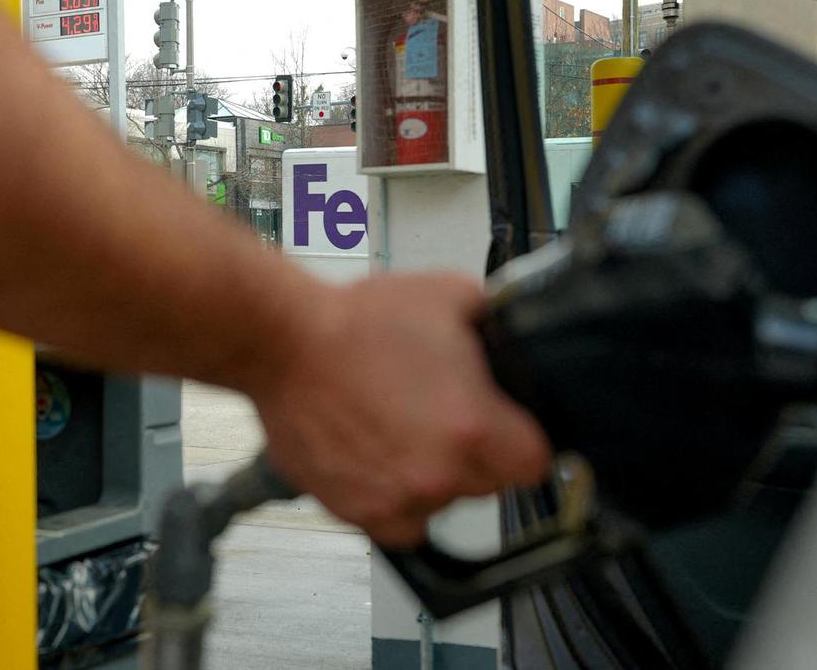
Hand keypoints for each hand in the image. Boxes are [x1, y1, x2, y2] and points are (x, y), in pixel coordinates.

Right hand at [246, 273, 550, 546]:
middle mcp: (439, 473)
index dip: (522, 439)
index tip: (508, 427)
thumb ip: (494, 324)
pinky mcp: (355, 509)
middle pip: (489, 484)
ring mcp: (395, 498)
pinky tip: (382, 458)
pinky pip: (397, 522)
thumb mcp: (450, 295)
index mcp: (473, 427)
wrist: (282, 344)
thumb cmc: (354, 322)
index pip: (534, 462)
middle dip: (476, 452)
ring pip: (442, 503)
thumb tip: (511, 337)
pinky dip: (395, 499)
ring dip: (433, 475)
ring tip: (402, 427)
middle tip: (443, 412)